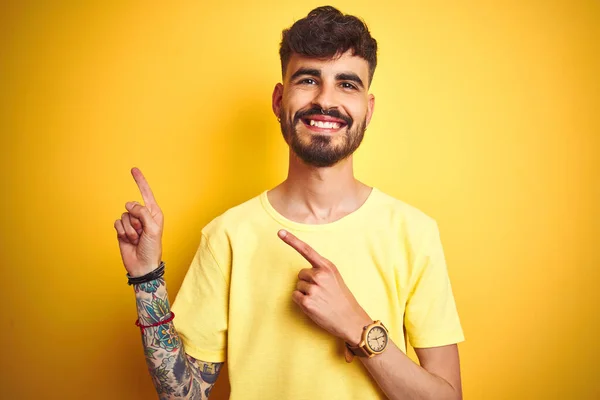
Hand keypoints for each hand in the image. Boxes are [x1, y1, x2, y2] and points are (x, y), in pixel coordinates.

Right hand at [114, 168, 163, 276]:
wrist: (142, 265)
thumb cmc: (152, 248)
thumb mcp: (153, 229)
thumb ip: (143, 213)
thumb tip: (129, 204)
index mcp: (154, 213)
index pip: (146, 193)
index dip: (140, 181)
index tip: (133, 169)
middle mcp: (143, 215)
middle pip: (132, 206)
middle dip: (135, 220)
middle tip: (142, 233)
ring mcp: (132, 223)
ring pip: (123, 216)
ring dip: (129, 229)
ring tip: (136, 239)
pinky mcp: (122, 229)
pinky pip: (117, 223)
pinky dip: (122, 232)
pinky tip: (128, 240)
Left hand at [278, 230, 371, 344]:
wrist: (350, 320)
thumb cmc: (342, 298)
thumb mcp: (335, 278)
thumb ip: (321, 271)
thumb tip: (305, 272)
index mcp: (327, 267)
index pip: (307, 250)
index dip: (292, 240)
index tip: (280, 232)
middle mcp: (319, 276)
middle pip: (301, 274)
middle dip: (307, 282)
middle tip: (321, 292)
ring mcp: (313, 289)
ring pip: (298, 286)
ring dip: (305, 293)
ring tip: (320, 300)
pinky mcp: (307, 303)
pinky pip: (295, 296)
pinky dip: (301, 302)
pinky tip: (314, 306)